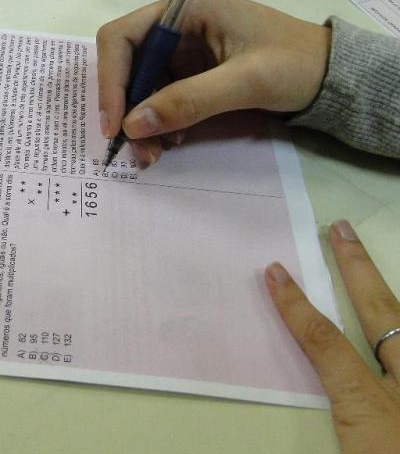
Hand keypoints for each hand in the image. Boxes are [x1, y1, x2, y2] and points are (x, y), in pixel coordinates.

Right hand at [96, 0, 330, 167]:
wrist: (332, 76)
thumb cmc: (295, 64)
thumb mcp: (245, 82)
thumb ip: (188, 100)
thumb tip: (132, 126)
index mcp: (185, 9)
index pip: (121, 38)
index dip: (110, 80)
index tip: (115, 125)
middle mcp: (175, 26)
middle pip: (125, 65)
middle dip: (125, 108)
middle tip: (135, 149)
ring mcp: (181, 51)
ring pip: (138, 87)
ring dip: (140, 122)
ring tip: (154, 154)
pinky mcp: (189, 74)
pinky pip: (158, 99)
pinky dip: (157, 124)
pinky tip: (172, 142)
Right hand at [266, 220, 399, 453]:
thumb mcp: (354, 442)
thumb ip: (341, 413)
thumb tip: (324, 363)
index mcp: (376, 412)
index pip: (327, 345)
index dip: (298, 307)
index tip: (273, 272)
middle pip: (385, 317)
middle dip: (359, 270)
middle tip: (340, 229)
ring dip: (394, 296)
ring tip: (372, 263)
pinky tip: (399, 325)